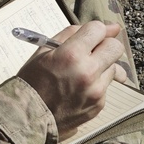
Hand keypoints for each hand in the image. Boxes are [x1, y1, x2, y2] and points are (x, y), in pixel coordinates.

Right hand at [16, 20, 127, 138]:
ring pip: (113, 67)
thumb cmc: (32, 80)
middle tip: (91, 51)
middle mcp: (88, 71)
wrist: (28, 116)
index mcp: (71, 54)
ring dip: (101, 66)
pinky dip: (95, 84)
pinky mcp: (100, 104)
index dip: (93, 30)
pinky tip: (78, 88)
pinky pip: (106, 86)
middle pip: (115, 47)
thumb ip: (71, 35)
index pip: (98, 29)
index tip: (89, 35)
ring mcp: (96, 90)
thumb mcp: (43, 51)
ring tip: (80, 73)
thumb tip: (106, 27)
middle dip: (105, 45)